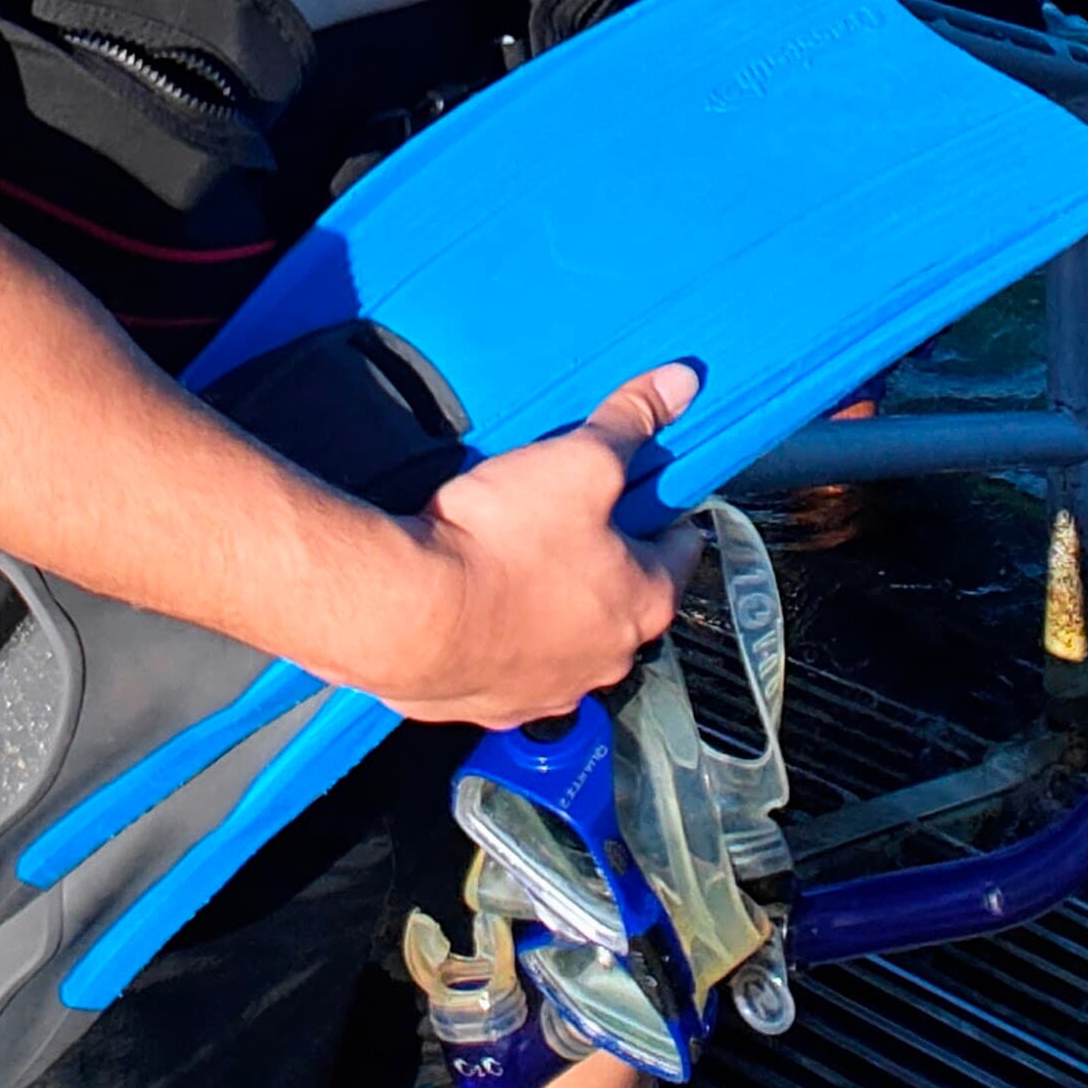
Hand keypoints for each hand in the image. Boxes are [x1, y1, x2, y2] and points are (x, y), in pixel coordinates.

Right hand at [377, 362, 706, 727]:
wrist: (406, 612)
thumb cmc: (501, 544)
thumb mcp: (579, 462)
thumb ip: (630, 423)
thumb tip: (680, 384)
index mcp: (644, 603)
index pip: (681, 549)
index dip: (661, 510)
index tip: (641, 492)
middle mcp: (606, 659)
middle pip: (620, 594)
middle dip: (599, 556)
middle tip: (563, 513)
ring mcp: (547, 690)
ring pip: (562, 634)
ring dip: (546, 601)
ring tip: (510, 553)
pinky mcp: (488, 702)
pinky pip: (504, 662)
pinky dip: (496, 634)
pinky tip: (470, 595)